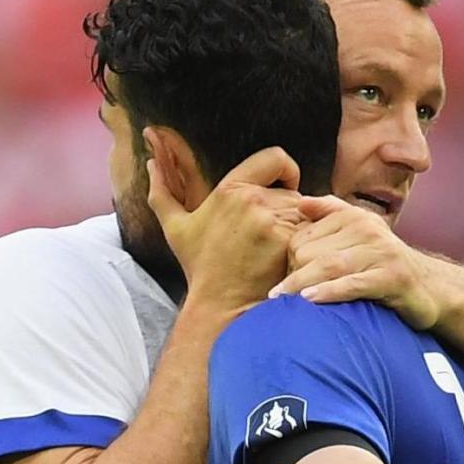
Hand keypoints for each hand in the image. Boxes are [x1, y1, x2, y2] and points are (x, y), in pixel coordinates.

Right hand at [146, 132, 304, 310]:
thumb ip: (162, 192)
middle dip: (287, 209)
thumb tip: (150, 162)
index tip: (283, 186)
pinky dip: (307, 243)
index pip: (276, 158)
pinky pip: (313, 232)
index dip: (285, 170)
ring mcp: (274, 221)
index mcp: (231, 189)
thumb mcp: (176, 229)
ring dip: (299, 227)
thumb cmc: (202, 267)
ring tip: (279, 249)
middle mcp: (254, 200)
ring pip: (305, 212)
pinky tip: (290, 258)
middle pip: (293, 191)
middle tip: (271, 235)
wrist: (222, 305)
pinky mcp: (291, 242)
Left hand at [270, 196, 440, 329]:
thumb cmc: (385, 262)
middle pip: (311, 252)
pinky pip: (353, 284)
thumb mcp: (361, 231)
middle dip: (292, 275)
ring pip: (329, 266)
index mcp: (353, 217)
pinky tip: (310, 300)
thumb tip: (300, 202)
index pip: (303, 236)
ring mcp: (381, 253)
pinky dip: (330, 292)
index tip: (277, 278)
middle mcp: (367, 229)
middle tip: (276, 297)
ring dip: (300, 283)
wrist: (431, 286)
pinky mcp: (392, 277)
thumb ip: (331, 213)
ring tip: (279, 299)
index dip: (287, 259)